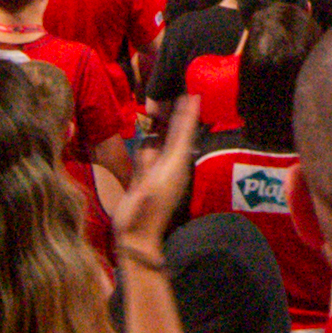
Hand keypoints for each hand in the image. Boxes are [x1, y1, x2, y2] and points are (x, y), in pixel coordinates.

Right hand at [110, 99, 199, 256]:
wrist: (137, 240)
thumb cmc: (141, 217)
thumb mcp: (144, 192)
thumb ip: (146, 170)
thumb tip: (150, 148)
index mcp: (173, 168)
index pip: (183, 135)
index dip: (188, 115)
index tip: (194, 95)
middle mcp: (171, 167)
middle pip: (178, 134)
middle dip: (183, 114)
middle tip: (188, 91)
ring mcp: (161, 172)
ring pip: (167, 141)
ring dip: (172, 124)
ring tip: (175, 102)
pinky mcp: (150, 177)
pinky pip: (154, 152)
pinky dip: (157, 140)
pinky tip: (156, 131)